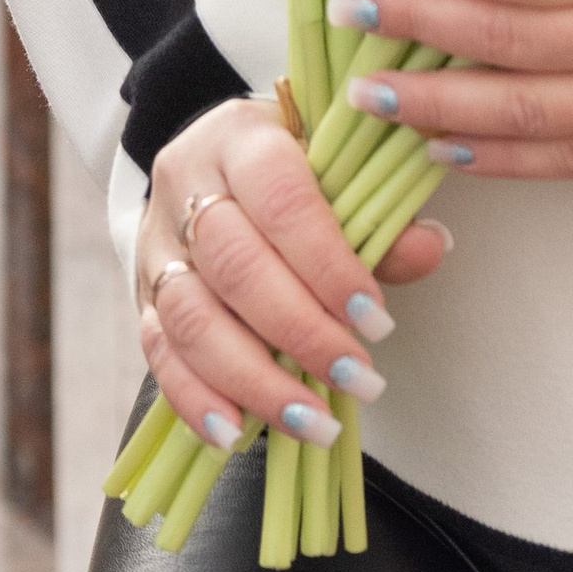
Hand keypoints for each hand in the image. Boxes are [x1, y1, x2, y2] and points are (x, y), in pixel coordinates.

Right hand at [137, 98, 450, 452]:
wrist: (214, 165)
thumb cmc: (293, 170)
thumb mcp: (337, 170)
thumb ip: (380, 215)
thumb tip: (430, 246)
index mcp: (241, 137)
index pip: (282, 199)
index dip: (329, 265)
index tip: (376, 321)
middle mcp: (186, 186)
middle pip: (234, 266)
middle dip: (301, 332)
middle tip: (359, 378)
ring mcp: (158, 245)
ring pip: (193, 319)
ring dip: (256, 380)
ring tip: (314, 421)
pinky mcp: (142, 297)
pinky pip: (160, 354)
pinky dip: (196, 400)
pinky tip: (237, 434)